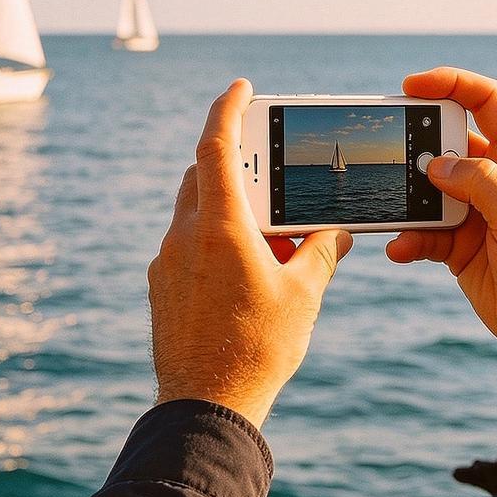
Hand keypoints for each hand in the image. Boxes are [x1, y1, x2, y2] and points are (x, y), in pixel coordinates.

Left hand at [148, 79, 352, 428]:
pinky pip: (185, 244)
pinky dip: (211, 238)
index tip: (241, 88)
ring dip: (225, 205)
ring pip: (192, 211)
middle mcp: (184, 236)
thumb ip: (322, 253)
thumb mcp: (303, 296)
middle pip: (202, 176)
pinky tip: (242, 267)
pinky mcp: (160, 287)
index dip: (227, 109)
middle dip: (234, 164)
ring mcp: (165, 262)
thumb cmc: (258, 350)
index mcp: (220, 227)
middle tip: (269, 172)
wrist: (205, 408)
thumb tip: (336, 233)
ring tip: (267, 231)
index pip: (215, 146)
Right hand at [386, 68, 496, 400]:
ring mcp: (476, 211)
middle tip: (390, 149)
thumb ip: (482, 184)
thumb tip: (435, 164)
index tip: (413, 86)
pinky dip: (409, 237)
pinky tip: (400, 248)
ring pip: (429, 188)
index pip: (488, 103)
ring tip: (393, 207)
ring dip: (409, 198)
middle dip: (418, 144)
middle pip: (449, 142)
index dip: (452, 84)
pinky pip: (423, 230)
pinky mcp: (458, 244)